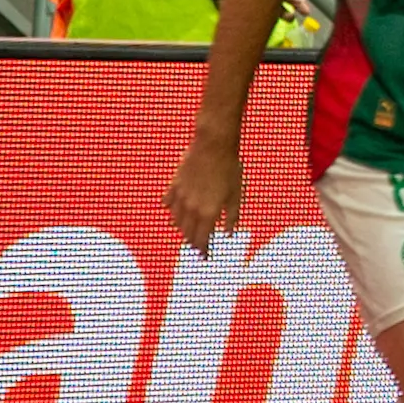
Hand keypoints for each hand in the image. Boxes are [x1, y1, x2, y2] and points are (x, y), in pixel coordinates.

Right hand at [162, 136, 242, 254]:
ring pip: (175, 221)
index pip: (202, 240)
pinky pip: (167, 204)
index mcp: (208, 213)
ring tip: (188, 230)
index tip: (204, 258)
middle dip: (193, 241)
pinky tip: (175, 210)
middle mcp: (191, 209)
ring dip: (182, 228)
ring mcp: (180, 197)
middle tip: (198, 244)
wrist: (214, 145)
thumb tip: (229, 234)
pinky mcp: (174, 185)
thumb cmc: (229, 169)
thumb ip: (232, 216)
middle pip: (187, 233)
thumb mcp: (236, 194)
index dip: (203, 251)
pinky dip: (171, 210)